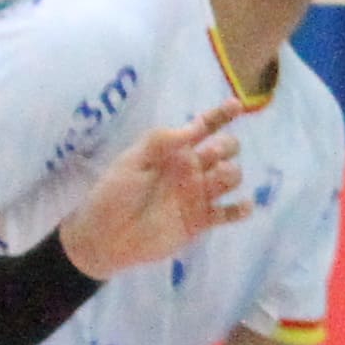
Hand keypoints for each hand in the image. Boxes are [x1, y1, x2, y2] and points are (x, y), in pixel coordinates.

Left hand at [62, 109, 253, 276]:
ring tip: (214, 180)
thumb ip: (161, 141)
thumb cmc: (113, 195)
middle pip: (227, 149)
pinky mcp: (201, 221)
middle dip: (226, 147)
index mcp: (175, 152)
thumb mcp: (130, 162)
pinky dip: (241, 209)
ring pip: (232, 176)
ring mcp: (199, 195)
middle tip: (210, 156)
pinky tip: (241, 206)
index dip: (222, 115)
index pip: (205, 127)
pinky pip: (229, 213)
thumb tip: (195, 126)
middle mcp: (192, 170)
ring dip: (231, 173)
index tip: (237, 106)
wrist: (103, 239)